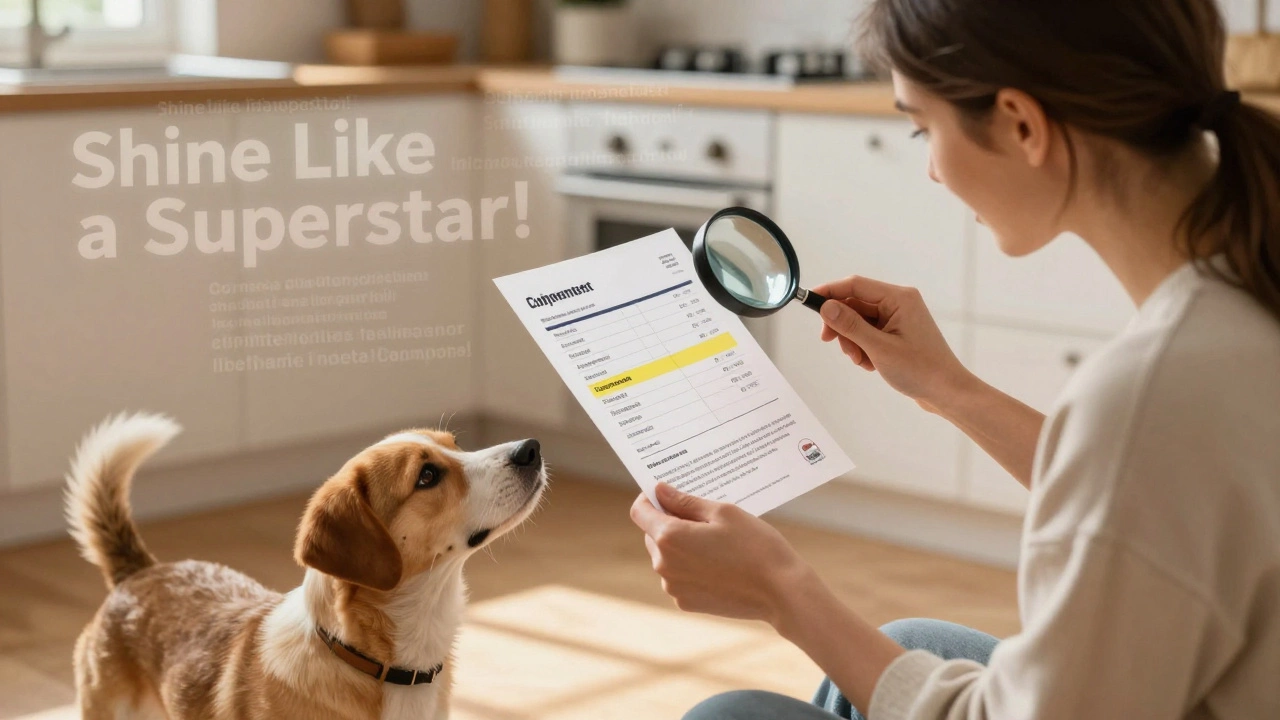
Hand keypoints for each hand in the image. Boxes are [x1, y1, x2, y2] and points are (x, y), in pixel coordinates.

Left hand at [629, 483, 812, 626]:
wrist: (780, 592)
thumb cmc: (755, 546)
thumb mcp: (723, 512)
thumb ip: (685, 501)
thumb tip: (660, 491)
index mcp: (669, 537)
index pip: (640, 511)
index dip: (650, 498)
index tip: (667, 493)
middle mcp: (663, 564)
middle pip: (652, 534)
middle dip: (670, 522)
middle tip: (705, 518)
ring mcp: (673, 587)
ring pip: (666, 556)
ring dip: (681, 545)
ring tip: (717, 542)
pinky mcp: (686, 602)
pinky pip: (679, 576)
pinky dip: (691, 567)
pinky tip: (719, 564)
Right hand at [812, 276, 970, 413]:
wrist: (947, 392)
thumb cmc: (921, 370)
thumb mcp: (879, 348)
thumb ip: (850, 326)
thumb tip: (826, 307)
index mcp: (899, 298)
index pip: (855, 285)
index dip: (830, 292)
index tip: (809, 302)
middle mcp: (899, 303)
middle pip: (855, 304)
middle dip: (842, 326)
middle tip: (832, 343)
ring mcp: (898, 318)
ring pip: (859, 322)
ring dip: (853, 341)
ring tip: (862, 361)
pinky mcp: (897, 333)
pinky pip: (869, 333)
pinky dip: (863, 348)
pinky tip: (871, 364)